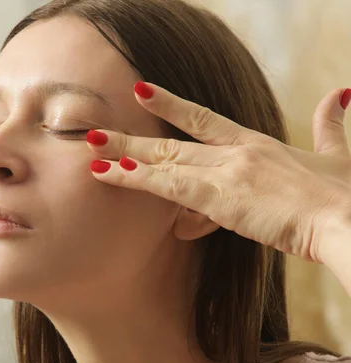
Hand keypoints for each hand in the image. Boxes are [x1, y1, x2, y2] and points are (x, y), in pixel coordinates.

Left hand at [87, 83, 350, 265]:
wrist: (349, 218)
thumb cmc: (346, 194)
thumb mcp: (339, 154)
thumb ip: (331, 124)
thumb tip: (340, 93)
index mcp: (255, 143)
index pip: (202, 118)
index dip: (170, 103)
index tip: (142, 90)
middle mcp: (234, 152)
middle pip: (171, 141)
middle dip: (133, 136)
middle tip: (97, 129)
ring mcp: (225, 173)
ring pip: (163, 161)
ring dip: (124, 156)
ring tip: (91, 149)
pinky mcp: (221, 198)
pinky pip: (169, 186)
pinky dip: (140, 180)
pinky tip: (113, 173)